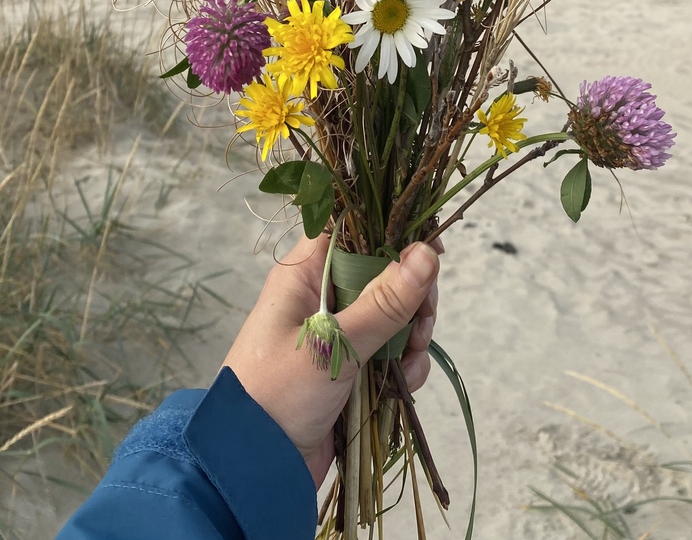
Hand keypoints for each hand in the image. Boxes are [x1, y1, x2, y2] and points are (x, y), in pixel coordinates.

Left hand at [222, 233, 440, 487]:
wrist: (251, 469)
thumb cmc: (277, 395)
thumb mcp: (332, 345)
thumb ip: (383, 303)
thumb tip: (426, 253)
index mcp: (303, 275)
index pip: (353, 230)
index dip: (391, 232)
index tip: (430, 248)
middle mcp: (320, 297)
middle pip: (381, 272)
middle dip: (410, 294)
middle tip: (424, 317)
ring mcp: (336, 335)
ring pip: (391, 315)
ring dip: (411, 332)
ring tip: (411, 356)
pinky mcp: (349, 370)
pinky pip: (389, 352)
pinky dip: (404, 363)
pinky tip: (406, 380)